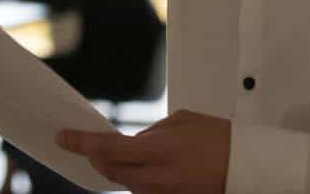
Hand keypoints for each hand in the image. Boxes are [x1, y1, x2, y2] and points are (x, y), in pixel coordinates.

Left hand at [56, 109, 229, 193]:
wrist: (246, 169)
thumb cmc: (220, 141)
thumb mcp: (181, 122)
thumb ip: (151, 132)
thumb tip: (133, 142)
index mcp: (159, 150)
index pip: (107, 148)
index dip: (80, 142)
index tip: (63, 137)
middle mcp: (156, 177)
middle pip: (109, 170)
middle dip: (97, 157)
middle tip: (92, 145)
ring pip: (125, 183)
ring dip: (122, 169)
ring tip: (138, 155)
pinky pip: (143, 191)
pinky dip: (140, 179)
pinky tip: (152, 169)